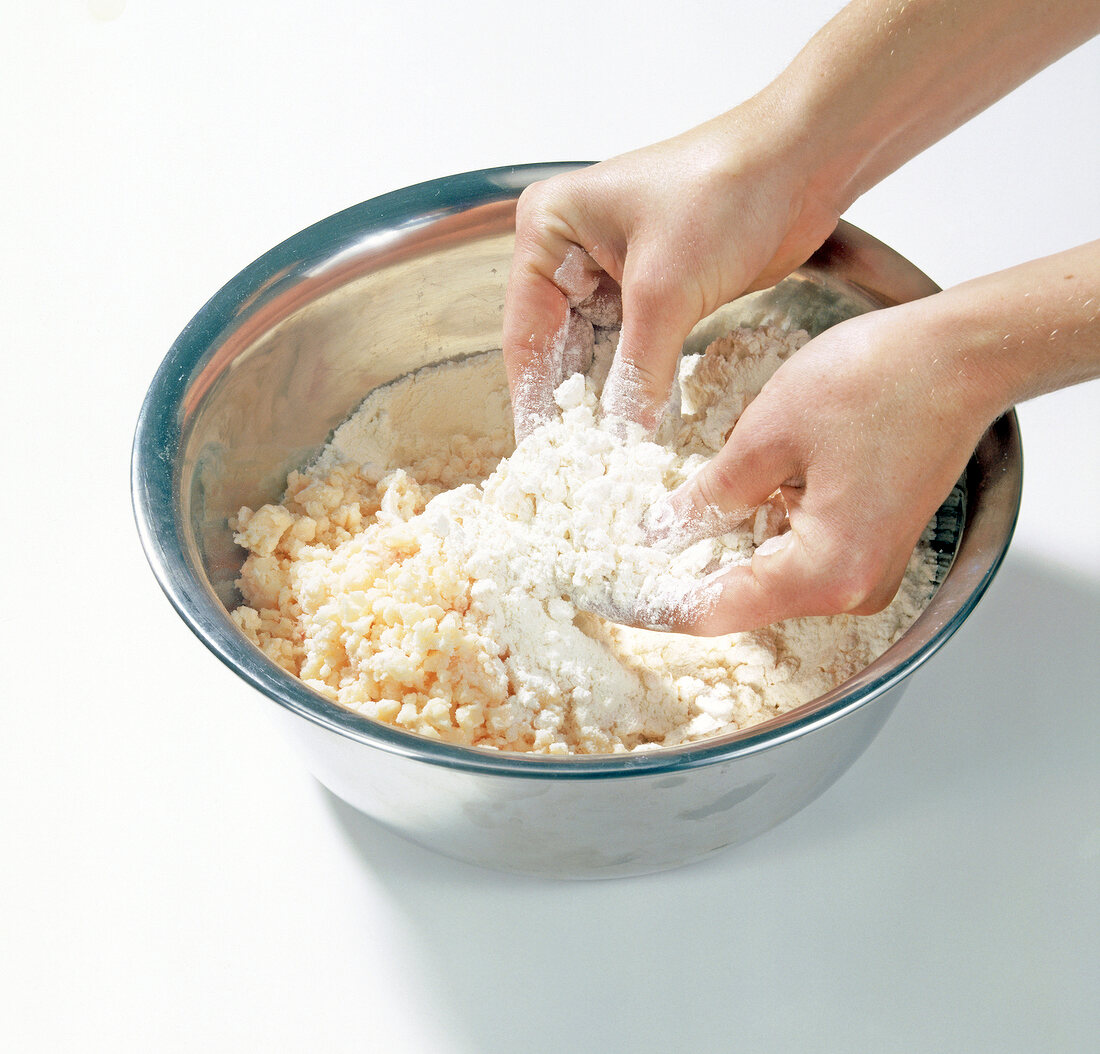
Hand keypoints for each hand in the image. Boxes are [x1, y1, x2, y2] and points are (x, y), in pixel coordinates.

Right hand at [502, 104, 840, 436]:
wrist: (800, 162)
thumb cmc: (722, 191)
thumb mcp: (664, 289)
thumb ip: (638, 370)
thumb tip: (621, 439)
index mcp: (548, 231)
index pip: (527, 333)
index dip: (534, 399)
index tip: (541, 454)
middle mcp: (570, 253)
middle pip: (558, 349)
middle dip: (571, 407)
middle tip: (574, 468)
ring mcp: (612, 275)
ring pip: (598, 357)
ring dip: (607, 404)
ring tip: (605, 461)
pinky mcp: (654, 294)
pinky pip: (635, 354)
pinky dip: (639, 389)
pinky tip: (640, 431)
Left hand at [650, 304, 990, 633]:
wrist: (960, 355)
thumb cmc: (878, 383)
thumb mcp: (766, 437)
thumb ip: (708, 495)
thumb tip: (660, 532)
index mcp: (826, 572)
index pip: (717, 611)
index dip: (657, 605)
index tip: (611, 594)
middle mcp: (851, 588)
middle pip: (743, 600)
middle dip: (684, 574)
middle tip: (628, 549)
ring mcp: (866, 570)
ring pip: (768, 575)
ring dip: (719, 550)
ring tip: (665, 522)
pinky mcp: (870, 545)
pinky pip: (797, 555)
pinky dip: (756, 533)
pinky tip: (725, 503)